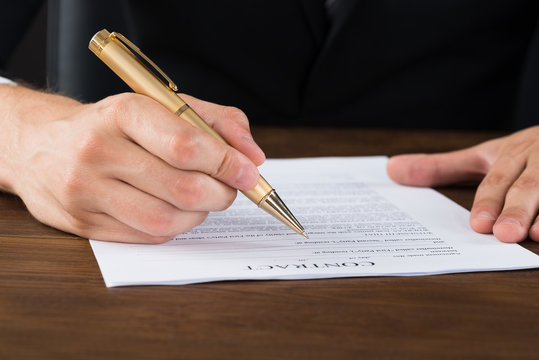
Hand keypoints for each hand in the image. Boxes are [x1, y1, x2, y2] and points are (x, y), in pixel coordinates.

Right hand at [0, 86, 264, 242]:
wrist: (42, 145)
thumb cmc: (115, 125)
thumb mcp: (163, 106)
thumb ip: (216, 122)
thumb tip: (253, 156)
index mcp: (123, 113)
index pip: (186, 145)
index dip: (227, 163)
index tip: (249, 172)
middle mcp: (99, 151)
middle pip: (183, 188)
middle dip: (221, 193)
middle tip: (229, 188)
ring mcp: (87, 191)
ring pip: (167, 219)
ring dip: (199, 214)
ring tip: (202, 198)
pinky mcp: (84, 223)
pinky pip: (148, 236)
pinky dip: (175, 226)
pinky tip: (174, 209)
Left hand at [386, 126, 538, 242]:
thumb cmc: (525, 153)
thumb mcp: (486, 155)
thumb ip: (442, 167)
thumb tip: (390, 169)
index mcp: (513, 154)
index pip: (499, 179)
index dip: (490, 201)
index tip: (479, 224)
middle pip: (532, 185)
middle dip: (518, 209)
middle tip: (504, 234)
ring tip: (537, 234)